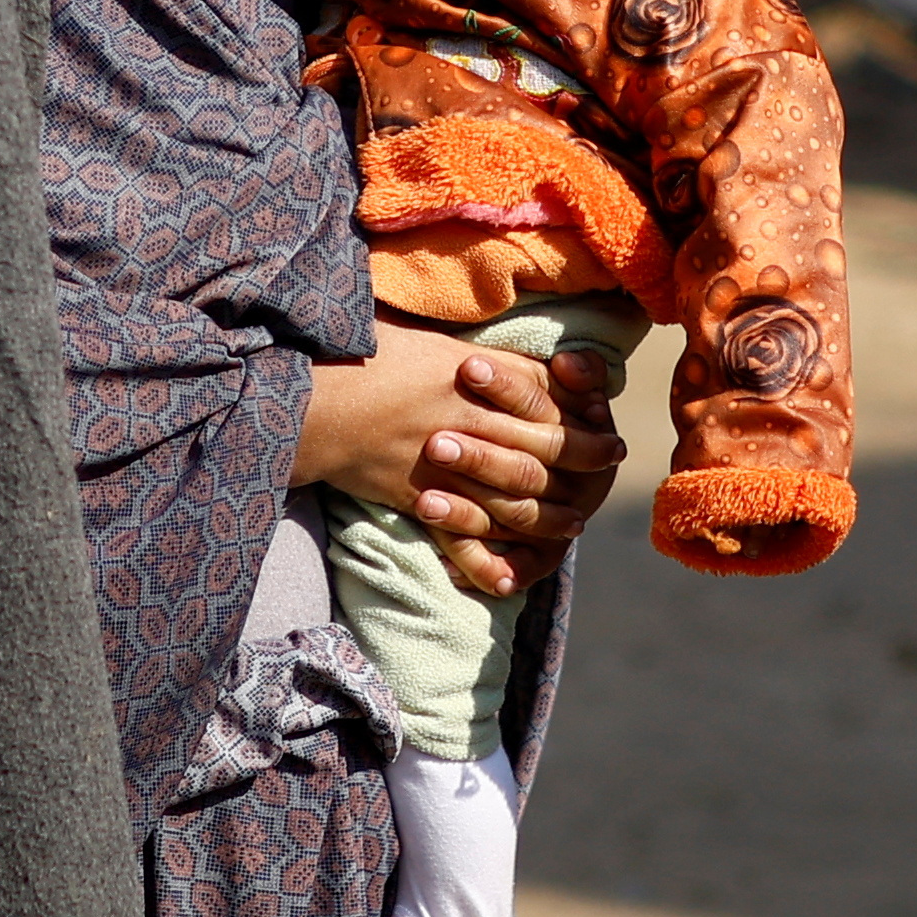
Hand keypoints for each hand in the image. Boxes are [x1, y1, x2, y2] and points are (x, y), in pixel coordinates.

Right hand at [297, 321, 626, 590]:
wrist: (305, 399)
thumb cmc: (358, 358)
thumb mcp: (423, 342)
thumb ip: (469, 357)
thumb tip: (514, 366)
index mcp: (466, 372)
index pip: (542, 393)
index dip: (578, 406)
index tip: (603, 414)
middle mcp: (464, 415)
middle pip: (541, 442)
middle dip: (582, 455)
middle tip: (610, 460)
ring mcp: (442, 460)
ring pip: (513, 492)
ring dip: (549, 511)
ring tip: (574, 521)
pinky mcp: (416, 495)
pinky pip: (464, 532)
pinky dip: (488, 559)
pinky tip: (511, 574)